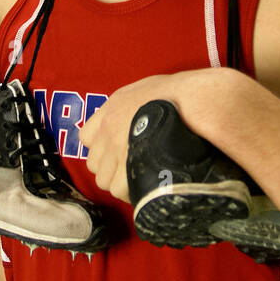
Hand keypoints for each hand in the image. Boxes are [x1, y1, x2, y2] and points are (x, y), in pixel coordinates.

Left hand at [77, 68, 229, 203]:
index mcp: (110, 110)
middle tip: (132, 168)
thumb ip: (131, 103)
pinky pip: (120, 190)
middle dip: (111, 169)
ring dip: (121, 183)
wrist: (193, 102)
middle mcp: (108, 131)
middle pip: (94, 164)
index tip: (117, 152)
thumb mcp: (146, 88)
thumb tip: (133, 114)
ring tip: (142, 177)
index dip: (101, 149)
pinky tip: (148, 185)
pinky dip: (132, 192)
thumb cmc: (177, 94)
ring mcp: (117, 150)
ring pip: (105, 181)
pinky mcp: (130, 167)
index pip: (86, 137)